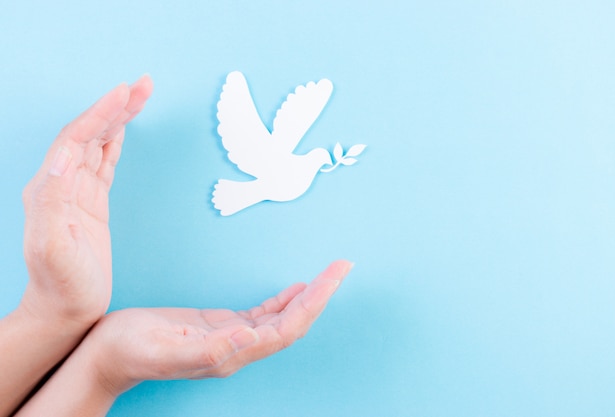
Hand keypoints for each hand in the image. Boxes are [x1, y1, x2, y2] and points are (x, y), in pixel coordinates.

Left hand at [20, 76, 152, 326]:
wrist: (65, 309)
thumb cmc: (61, 283)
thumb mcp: (53, 246)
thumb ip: (53, 198)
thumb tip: (65, 154)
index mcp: (49, 188)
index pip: (76, 138)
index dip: (101, 113)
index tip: (125, 92)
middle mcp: (60, 183)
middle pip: (89, 133)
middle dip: (115, 107)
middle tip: (144, 84)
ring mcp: (76, 192)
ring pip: (99, 144)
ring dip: (118, 118)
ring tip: (141, 96)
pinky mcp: (91, 203)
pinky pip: (104, 163)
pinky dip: (115, 142)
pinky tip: (123, 130)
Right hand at [87, 260, 352, 395]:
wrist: (107, 354)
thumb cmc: (129, 349)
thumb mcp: (162, 347)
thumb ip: (207, 349)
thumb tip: (249, 337)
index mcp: (229, 353)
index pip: (286, 329)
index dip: (314, 303)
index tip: (335, 276)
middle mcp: (238, 348)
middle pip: (293, 323)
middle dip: (321, 295)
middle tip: (343, 266)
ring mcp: (232, 337)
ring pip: (282, 318)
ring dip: (308, 297)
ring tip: (330, 274)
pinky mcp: (221, 326)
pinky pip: (263, 314)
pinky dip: (284, 300)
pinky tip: (295, 289)